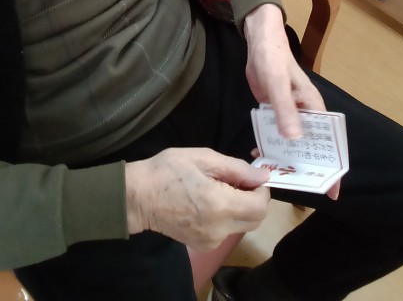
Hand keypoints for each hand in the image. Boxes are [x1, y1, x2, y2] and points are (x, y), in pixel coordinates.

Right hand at [125, 148, 270, 250]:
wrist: (139, 197)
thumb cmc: (168, 171)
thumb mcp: (202, 158)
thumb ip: (236, 168)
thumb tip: (263, 175)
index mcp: (220, 204)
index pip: (260, 206)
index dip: (262, 190)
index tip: (250, 177)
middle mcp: (219, 228)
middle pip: (256, 220)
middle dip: (254, 200)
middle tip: (237, 182)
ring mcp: (211, 241)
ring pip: (243, 226)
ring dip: (241, 209)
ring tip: (220, 190)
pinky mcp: (204, 246)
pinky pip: (227, 232)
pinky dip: (227, 218)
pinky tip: (209, 203)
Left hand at [244, 4, 339, 199]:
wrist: (259, 42)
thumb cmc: (273, 59)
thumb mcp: (277, 84)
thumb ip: (285, 110)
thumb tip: (295, 140)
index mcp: (313, 108)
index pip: (329, 142)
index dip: (332, 166)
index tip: (332, 191)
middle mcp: (304, 114)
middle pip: (311, 146)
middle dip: (307, 166)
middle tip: (298, 188)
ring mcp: (289, 113)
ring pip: (292, 142)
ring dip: (286, 157)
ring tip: (278, 177)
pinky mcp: (274, 110)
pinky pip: (276, 133)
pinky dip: (271, 144)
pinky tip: (261, 155)